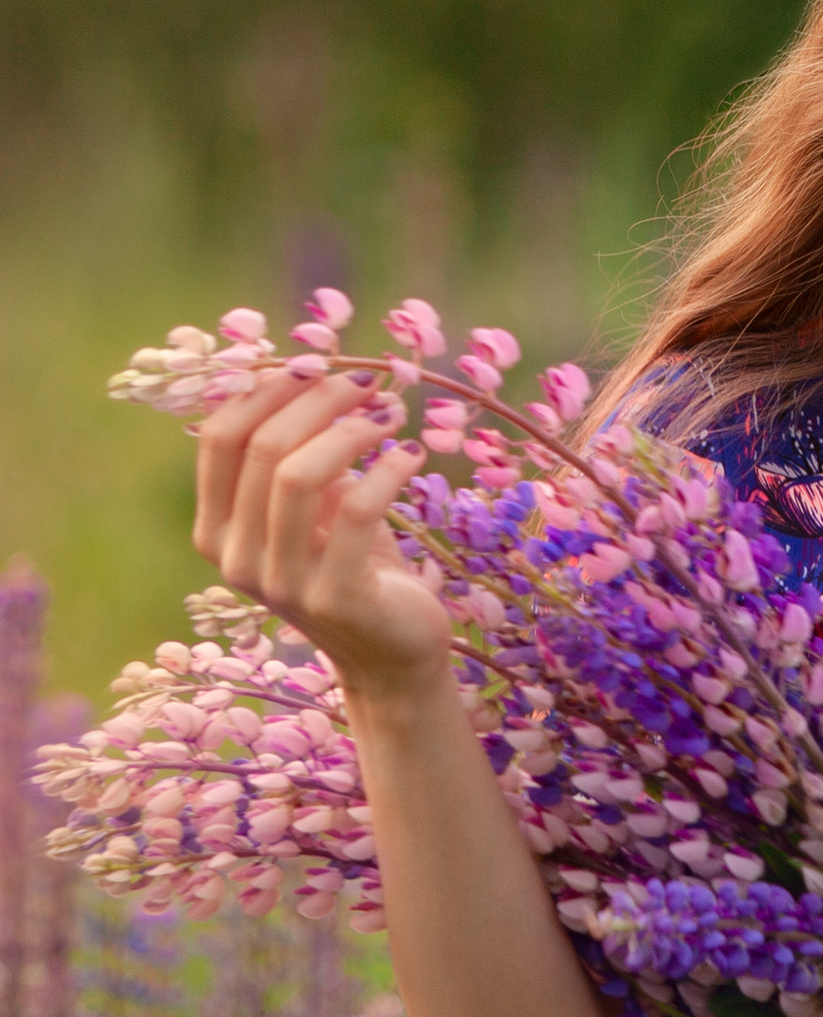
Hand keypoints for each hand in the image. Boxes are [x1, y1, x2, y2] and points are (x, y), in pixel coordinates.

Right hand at [194, 368, 450, 708]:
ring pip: (298, 475)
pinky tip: (412, 454)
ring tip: (390, 414)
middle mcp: (235, 558)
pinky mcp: (334, 597)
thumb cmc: (356, 565)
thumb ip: (299, 453)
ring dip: (351, 429)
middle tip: (369, 382)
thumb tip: (307, 371)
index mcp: (216, 529)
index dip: (266, 389)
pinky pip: (356, 511)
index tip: (317, 364)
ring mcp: (281, 583)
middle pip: (262, 448)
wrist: (391, 653)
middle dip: (319, 399)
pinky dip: (387, 469)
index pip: (220, 438)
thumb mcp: (318, 506)